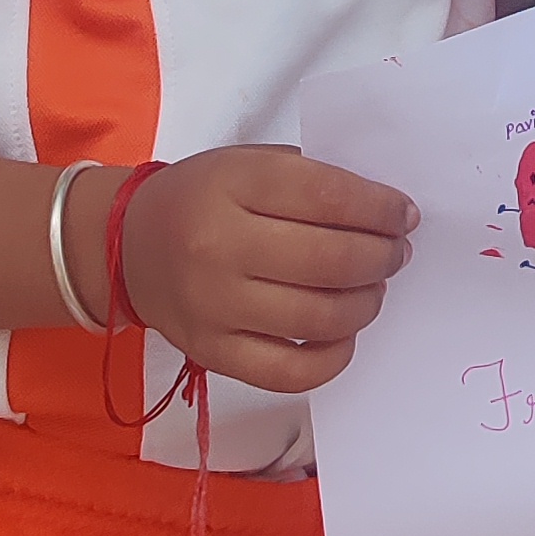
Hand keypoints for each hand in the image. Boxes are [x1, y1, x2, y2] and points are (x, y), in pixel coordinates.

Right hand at [92, 148, 415, 390]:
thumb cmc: (202, 198)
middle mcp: (220, 246)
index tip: (404, 215)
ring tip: (372, 289)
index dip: (379, 209)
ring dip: (365, 303)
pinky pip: (292, 371)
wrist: (129, 247)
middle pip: (330, 260)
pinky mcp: (213, 353)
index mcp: (233, 185)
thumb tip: (383, 214)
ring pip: (319, 318)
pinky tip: (343, 333)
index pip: (328, 197)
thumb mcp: (248, 163)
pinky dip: (333, 357)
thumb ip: (310, 180)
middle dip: (381, 257)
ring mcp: (215, 307)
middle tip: (395, 253)